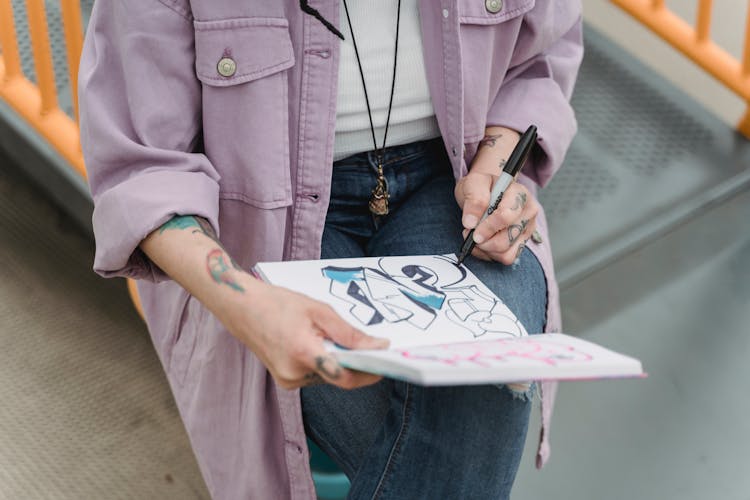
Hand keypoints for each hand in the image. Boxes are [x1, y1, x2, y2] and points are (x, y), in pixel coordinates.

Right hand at [221, 277, 388, 389]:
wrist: (241, 307)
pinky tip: (316, 342)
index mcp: (302, 352)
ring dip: (337, 360)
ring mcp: (288, 380)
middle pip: (338, 376)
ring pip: (327, 376)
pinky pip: (315, 374)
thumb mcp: (318, 310)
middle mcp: (293, 373)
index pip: (344, 376)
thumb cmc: (277, 303)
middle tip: (366, 343)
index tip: (385, 362)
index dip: (368, 372)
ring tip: (331, 336)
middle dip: (354, 362)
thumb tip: (377, 346)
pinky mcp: (285, 380)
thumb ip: (348, 333)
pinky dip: (323, 361)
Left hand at [454, 172, 537, 264]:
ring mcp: (527, 229)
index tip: (471, 229)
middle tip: (470, 233)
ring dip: (486, 250)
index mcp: (520, 194)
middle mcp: (528, 213)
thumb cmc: (481, 186)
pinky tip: (482, 244)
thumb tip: (470, 223)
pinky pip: (506, 258)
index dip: (486, 227)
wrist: (485, 192)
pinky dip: (490, 255)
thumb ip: (474, 199)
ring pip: (507, 254)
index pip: (506, 217)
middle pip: (507, 239)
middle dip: (484, 241)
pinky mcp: (521, 243)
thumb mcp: (474, 183)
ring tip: (476, 238)